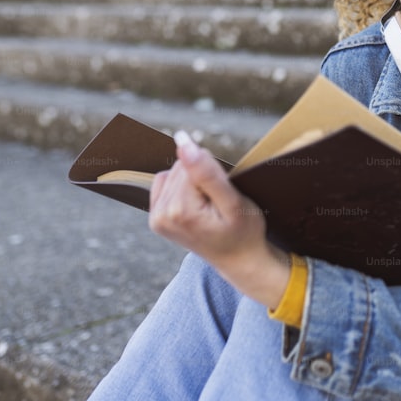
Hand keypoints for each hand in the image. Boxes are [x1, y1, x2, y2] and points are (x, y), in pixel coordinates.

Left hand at [149, 130, 290, 307]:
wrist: (240, 259)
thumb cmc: (244, 231)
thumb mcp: (233, 202)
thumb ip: (207, 172)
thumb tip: (183, 141)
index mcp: (179, 211)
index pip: (191, 164)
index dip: (214, 173)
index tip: (224, 195)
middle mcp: (161, 216)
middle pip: (180, 168)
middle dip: (203, 178)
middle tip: (220, 203)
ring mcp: (156, 219)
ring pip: (173, 173)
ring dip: (193, 183)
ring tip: (210, 206)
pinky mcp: (156, 218)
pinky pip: (165, 182)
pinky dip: (182, 187)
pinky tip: (196, 203)